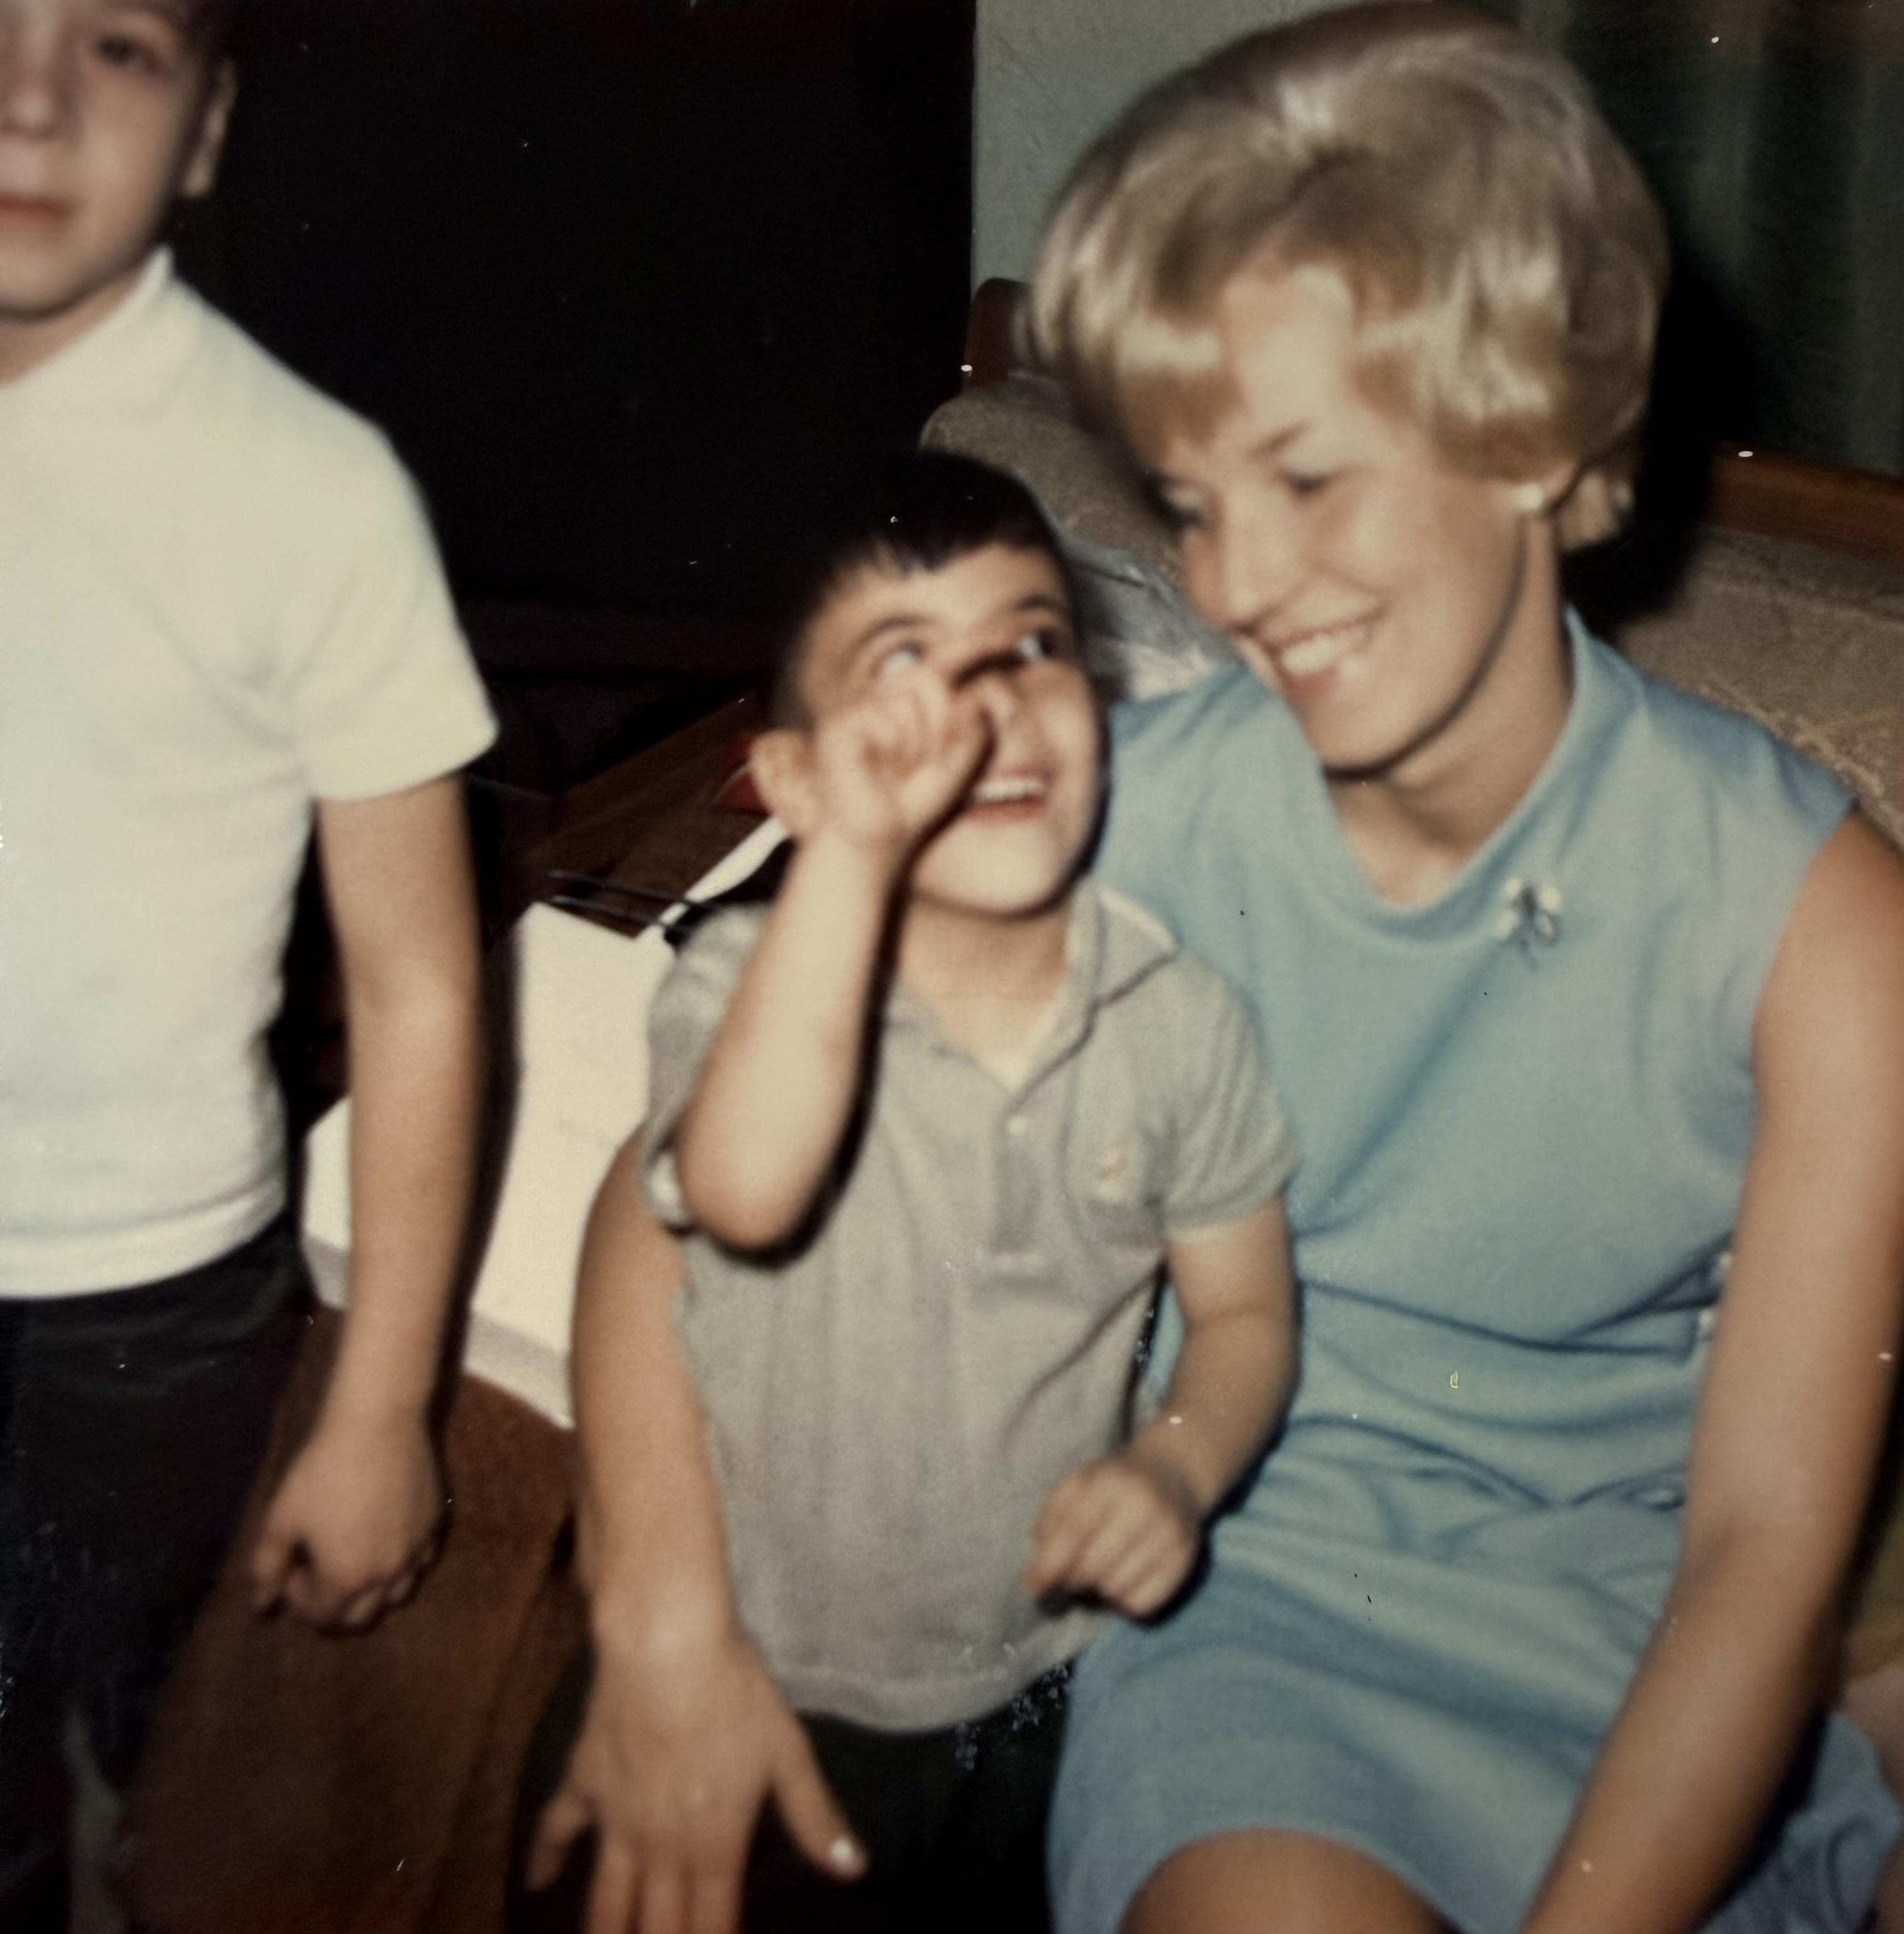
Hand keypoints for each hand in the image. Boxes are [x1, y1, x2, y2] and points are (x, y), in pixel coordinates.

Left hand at [249, 1408, 447, 1627]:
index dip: (298, 1596)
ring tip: (355, 1554)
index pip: (321, 1616)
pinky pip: (420, 1561)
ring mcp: (416, 1551)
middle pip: (360, 1616)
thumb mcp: (282, 1518)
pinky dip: (402, 1562)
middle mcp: (387, 1575)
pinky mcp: (435, 1525)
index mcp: (346, 1578)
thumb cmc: (323, 1470)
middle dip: (334, 1602)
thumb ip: (268, 1567)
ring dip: (372, 1588)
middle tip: (319, 1566)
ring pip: (396, 1594)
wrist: (378, 1423)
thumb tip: (262, 1603)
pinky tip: (385, 1531)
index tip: (292, 1563)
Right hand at [526, 1624, 863, 1933]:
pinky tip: (534, 1885)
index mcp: (713, 1845)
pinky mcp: (583, 1782)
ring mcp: (615, 1819)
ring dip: (604, 1933)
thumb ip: (816, 1817)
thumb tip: (854, 1872)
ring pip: (603, 1904)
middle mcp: (660, 1847)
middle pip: (655, 1929)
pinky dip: (542, 1860)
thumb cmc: (736, 1692)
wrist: (665, 1643)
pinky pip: (555, 1830)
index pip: (711, 1929)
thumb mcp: (788, 1752)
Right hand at [804, 664, 991, 862]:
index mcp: (901, 703)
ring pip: (902, 698)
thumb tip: (977, 697)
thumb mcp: (954, 765)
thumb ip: (971, 732)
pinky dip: (891, 745)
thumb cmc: (911, 804)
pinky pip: (877, 716)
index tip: (942, 754)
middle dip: (938, 724)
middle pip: (924, 677)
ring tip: (900, 770)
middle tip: (924, 762)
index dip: (950, 713)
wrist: (875, 841)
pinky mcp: (837, 727)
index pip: (936, 677)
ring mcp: (855, 711)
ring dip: (914, 741)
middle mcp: (876, 700)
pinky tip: (880, 770)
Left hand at [1025, 1443, 1204, 1617]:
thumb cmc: (1112, 1484)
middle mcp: (1145, 1507)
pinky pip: (1142, 1605)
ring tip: (1099, 1571)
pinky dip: (1123, 1602)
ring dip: (1097, 1590)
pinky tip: (1121, 1579)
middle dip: (1071, 1578)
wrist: (1174, 1472)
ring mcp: (1170, 1536)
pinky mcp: (1185, 1562)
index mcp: (1111, 1482)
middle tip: (1068, 1575)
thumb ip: (1050, 1523)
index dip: (1049, 1564)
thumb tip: (1036, 1578)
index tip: (1032, 1586)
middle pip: (1093, 1566)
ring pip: (1116, 1590)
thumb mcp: (1076, 1486)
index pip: (1074, 1531)